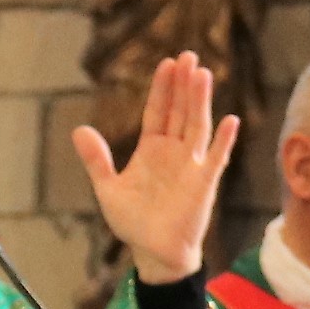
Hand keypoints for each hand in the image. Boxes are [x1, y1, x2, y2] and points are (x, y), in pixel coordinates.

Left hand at [73, 53, 241, 284]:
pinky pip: (217, 158)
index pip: (158, 111)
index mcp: (151, 149)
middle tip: (188, 55)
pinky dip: (224, 141)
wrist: (154, 253)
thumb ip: (96, 160)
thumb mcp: (107, 189)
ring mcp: (192, 166)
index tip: (166, 63)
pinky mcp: (204, 184)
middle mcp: (174, 152)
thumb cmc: (133, 223)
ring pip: (197, 126)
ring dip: (200, 101)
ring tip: (202, 74)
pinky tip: (230, 120)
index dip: (162, 88)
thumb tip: (79, 130)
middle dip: (183, 84)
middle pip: (180, 111)